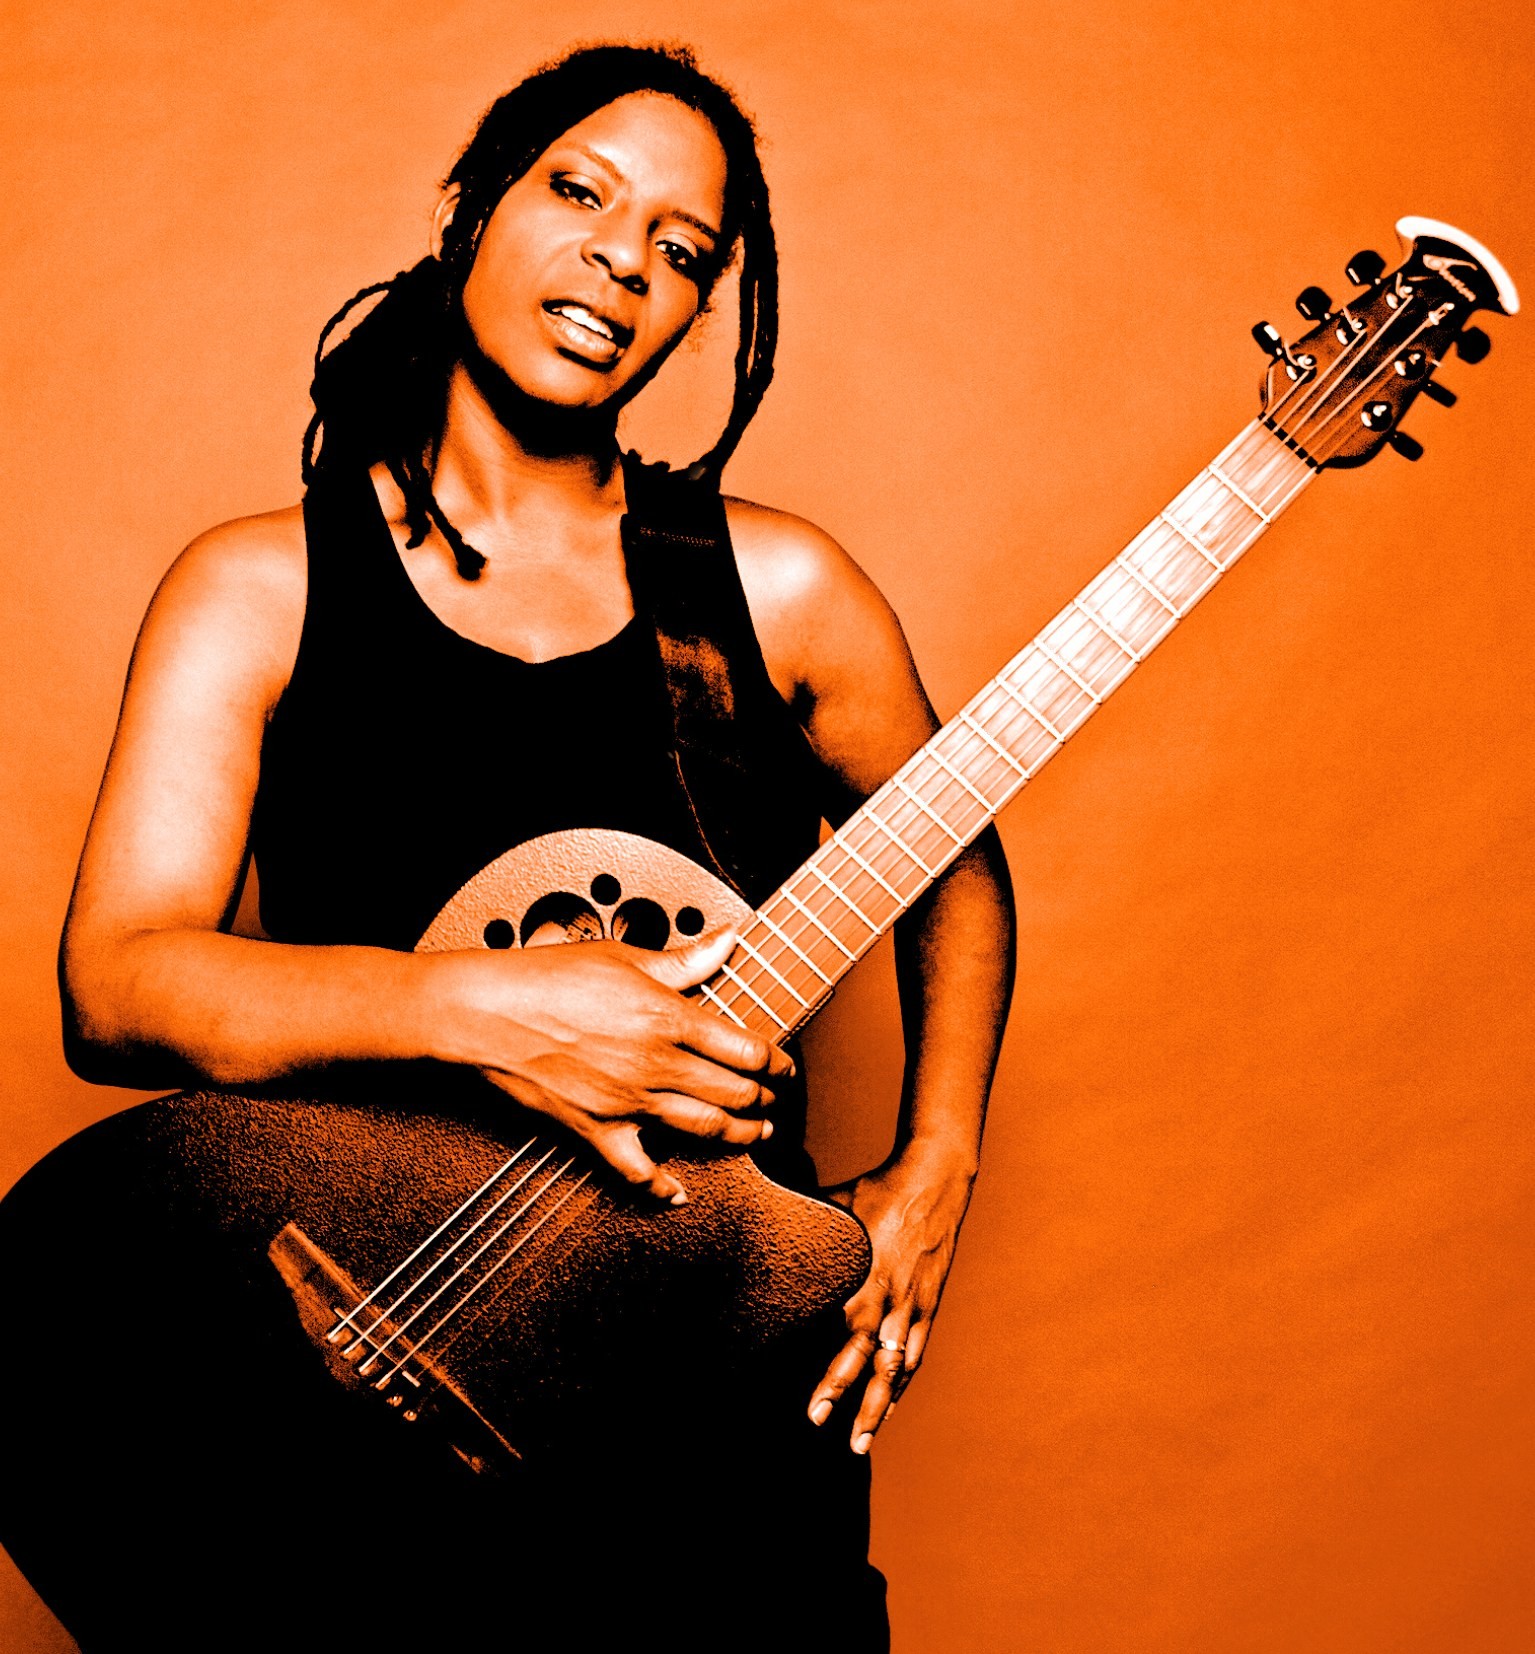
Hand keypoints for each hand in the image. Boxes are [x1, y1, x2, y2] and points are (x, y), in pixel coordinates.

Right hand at [442, 928, 792, 1203]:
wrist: (486, 1012)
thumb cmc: (545, 978)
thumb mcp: (623, 956)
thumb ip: (684, 959)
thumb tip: (727, 940)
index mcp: (667, 1019)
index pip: (745, 1049)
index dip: (775, 1060)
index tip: (783, 1063)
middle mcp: (655, 1065)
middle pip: (734, 1092)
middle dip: (765, 1097)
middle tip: (775, 1097)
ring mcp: (628, 1102)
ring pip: (703, 1129)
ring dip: (739, 1134)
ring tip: (755, 1132)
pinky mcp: (596, 1129)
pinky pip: (636, 1170)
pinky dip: (661, 1187)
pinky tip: (678, 1193)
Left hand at [808, 1148, 975, 1451]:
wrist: (933, 1181)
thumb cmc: (876, 1191)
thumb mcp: (834, 1208)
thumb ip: (807, 1231)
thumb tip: (763, 1230)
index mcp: (864, 1281)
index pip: (843, 1343)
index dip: (828, 1379)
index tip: (811, 1409)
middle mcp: (889, 1302)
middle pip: (868, 1364)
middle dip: (846, 1399)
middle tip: (823, 1429)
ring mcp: (913, 1306)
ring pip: (896, 1369)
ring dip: (878, 1407)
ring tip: (861, 1440)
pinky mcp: (929, 1304)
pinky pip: (916, 1352)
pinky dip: (903, 1382)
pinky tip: (892, 1403)